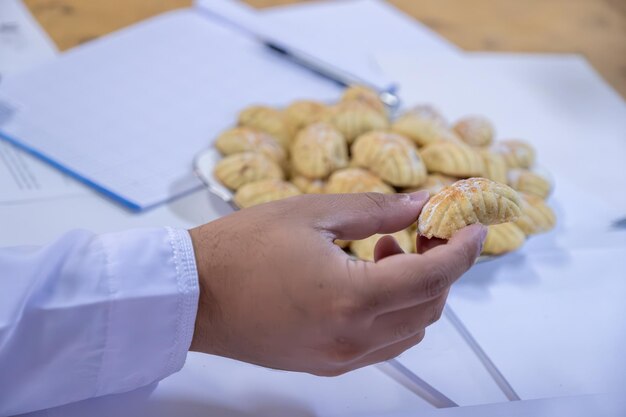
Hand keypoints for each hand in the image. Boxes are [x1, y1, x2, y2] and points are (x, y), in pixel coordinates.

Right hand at [188, 192, 485, 375]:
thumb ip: (378, 210)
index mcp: (350, 298)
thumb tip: (421, 203)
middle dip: (440, 264)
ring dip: (415, 289)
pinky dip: (392, 311)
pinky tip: (365, 280)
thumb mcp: (312, 214)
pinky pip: (382, 343)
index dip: (462, 248)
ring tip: (385, 252)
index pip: (434, 276)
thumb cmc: (238, 251)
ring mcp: (338, 357)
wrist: (192, 294)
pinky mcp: (324, 363)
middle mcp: (350, 339)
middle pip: (429, 305)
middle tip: (423, 229)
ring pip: (410, 329)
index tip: (471, 226)